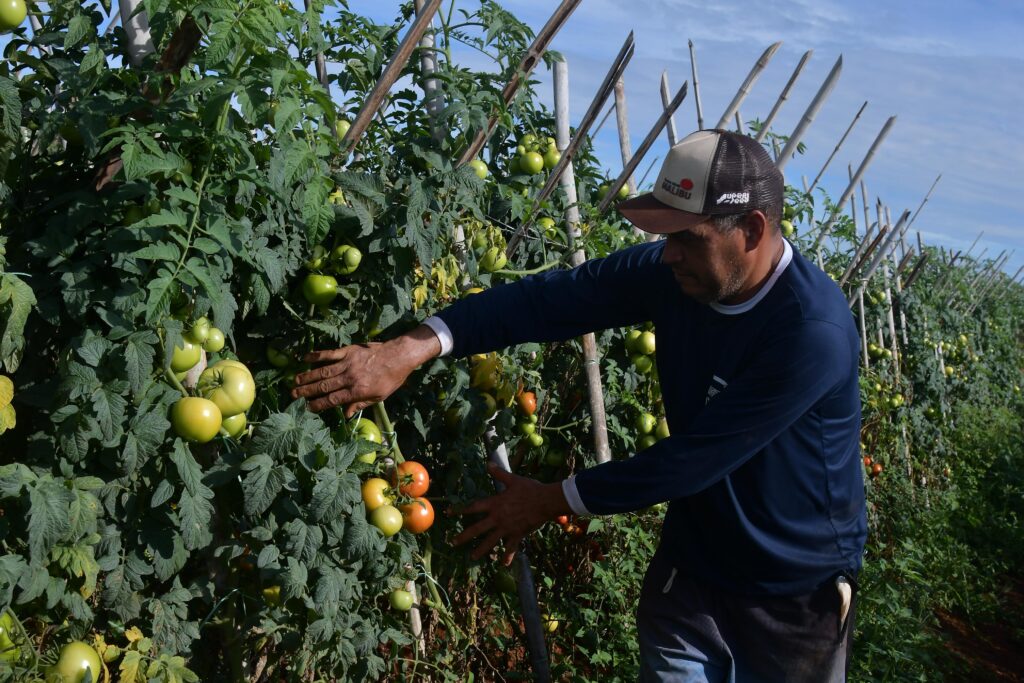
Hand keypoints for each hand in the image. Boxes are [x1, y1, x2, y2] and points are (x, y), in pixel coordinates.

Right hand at [290, 324, 440, 414]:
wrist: (399, 356)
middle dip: (307, 392)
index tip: (307, 407)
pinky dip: (316, 356)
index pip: (333, 400)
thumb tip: (345, 414)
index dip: (318, 404)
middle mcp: (350, 377)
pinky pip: (329, 354)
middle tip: (293, 395)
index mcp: (358, 391)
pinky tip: (304, 358)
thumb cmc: (391, 378)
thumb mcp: (379, 397)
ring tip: (294, 381)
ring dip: (307, 376)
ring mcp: (348, 363)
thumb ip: (361, 404)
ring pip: (323, 371)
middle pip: (324, 386)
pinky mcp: (348, 351)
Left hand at [452, 463, 570, 564]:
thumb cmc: (529, 489)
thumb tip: (488, 463)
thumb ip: (499, 473)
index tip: (449, 513)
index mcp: (495, 504)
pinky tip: (504, 564)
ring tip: (472, 556)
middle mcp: (497, 517)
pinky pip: (511, 547)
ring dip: (480, 549)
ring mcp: (506, 528)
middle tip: (453, 543)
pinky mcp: (517, 534)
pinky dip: (508, 556)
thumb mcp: (513, 479)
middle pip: (477, 528)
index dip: (460, 510)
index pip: (474, 507)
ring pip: (490, 541)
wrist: (544, 501)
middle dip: (464, 536)